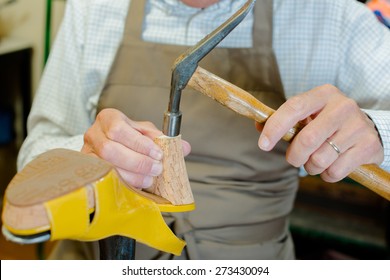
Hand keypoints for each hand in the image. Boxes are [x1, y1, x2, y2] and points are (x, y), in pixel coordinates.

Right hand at [81, 108, 190, 187]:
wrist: (107, 143)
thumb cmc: (127, 137)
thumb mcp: (144, 133)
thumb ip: (163, 139)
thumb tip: (184, 148)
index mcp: (108, 118)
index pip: (119, 129)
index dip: (139, 144)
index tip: (157, 154)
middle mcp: (94, 134)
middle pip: (110, 149)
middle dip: (137, 162)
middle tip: (156, 168)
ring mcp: (87, 153)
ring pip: (105, 167)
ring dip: (131, 175)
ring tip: (148, 179)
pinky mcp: (88, 170)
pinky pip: (103, 179)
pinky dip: (122, 183)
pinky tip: (135, 185)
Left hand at [257, 84, 383, 181]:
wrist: (368, 129)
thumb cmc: (328, 122)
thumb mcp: (308, 115)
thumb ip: (283, 120)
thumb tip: (258, 126)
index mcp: (323, 94)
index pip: (294, 108)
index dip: (275, 127)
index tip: (263, 144)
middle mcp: (343, 106)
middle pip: (307, 139)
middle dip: (294, 156)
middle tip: (294, 159)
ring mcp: (358, 126)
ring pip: (320, 159)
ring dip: (311, 167)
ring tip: (316, 161)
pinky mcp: (369, 146)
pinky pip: (335, 171)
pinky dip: (326, 175)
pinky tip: (331, 165)